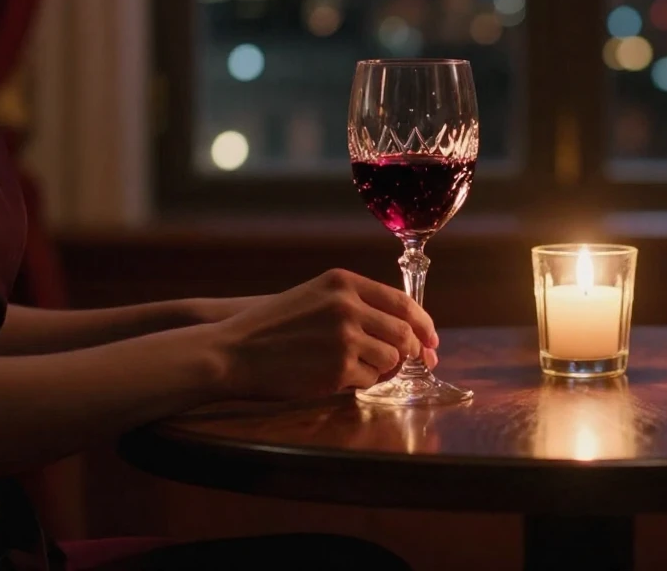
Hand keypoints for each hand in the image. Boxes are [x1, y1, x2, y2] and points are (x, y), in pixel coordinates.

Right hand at [193, 296, 441, 377]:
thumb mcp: (315, 297)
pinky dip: (361, 383)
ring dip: (383, 369)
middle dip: (415, 351)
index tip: (433, 339)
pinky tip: (339, 378)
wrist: (234, 350)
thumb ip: (355, 304)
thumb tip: (403, 327)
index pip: (402, 302)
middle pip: (404, 333)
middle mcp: (348, 306)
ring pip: (390, 359)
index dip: (424, 323)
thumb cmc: (273, 327)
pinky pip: (369, 380)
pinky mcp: (338, 368)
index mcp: (344, 283)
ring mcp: (345, 337)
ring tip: (357, 368)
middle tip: (419, 362)